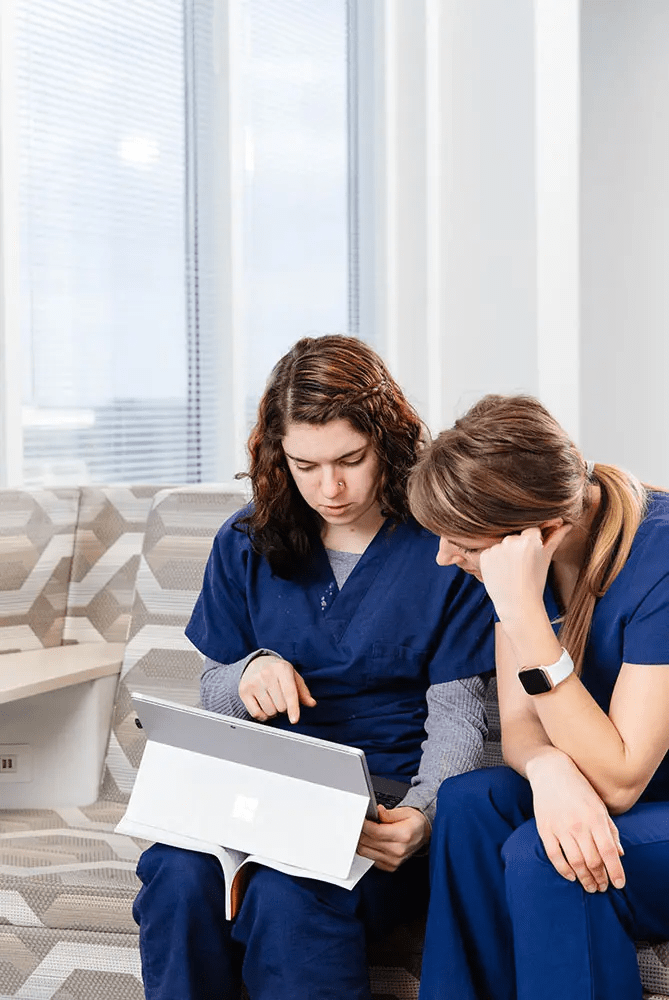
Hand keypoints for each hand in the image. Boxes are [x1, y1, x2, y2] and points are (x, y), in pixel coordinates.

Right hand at [239, 654, 315, 723]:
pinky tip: (264, 707)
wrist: (256, 662)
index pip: (289, 692)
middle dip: (284, 708)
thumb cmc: (278, 672)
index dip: (293, 708)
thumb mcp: (293, 676)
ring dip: (274, 712)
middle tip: (281, 699)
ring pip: (269, 711)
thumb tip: (311, 703)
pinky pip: (256, 714)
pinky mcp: (243, 691)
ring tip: (272, 701)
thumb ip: (303, 691)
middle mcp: (266, 674)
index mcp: (282, 668)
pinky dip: (263, 716)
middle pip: (280, 706)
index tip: (294, 720)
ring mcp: (253, 682)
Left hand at [356, 805, 429, 871]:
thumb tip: (377, 811)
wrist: (423, 835)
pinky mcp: (390, 867)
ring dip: (361, 841)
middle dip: (360, 831)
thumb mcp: (405, 812)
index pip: (375, 832)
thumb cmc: (414, 823)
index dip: (364, 825)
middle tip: (357, 823)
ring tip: (363, 831)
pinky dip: (367, 849)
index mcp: (403, 835)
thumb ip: (388, 813)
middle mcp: (398, 851)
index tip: (358, 818)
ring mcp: (394, 861)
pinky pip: (370, 859)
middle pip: (368, 842)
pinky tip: (370, 841)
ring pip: (366, 852)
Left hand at [479, 523, 571, 621]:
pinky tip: (502, 572)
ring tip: (513, 571)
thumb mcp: (546, 559)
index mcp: (530, 538)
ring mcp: (496, 548)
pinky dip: (494, 560)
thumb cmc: (535, 582)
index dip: (533, 544)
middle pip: (516, 537)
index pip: (531, 531)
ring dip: (506, 553)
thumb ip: (555, 538)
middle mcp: (511, 540)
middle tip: (522, 566)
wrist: (518, 604)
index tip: (532, 557)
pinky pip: (490, 552)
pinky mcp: (484, 556)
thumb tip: (567, 525)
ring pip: (502, 545)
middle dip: (519, 548)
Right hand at [527, 751, 624, 891]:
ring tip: (590, 886)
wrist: (551, 771)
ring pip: (575, 862)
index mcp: (595, 818)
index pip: (608, 852)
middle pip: (592, 861)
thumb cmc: (580, 789)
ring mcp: (560, 827)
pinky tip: (571, 876)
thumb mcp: (600, 806)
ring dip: (585, 879)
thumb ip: (610, 830)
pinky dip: (564, 870)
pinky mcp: (545, 829)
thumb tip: (619, 855)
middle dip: (600, 878)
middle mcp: (578, 824)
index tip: (620, 884)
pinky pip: (554, 856)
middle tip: (602, 887)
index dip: (615, 871)